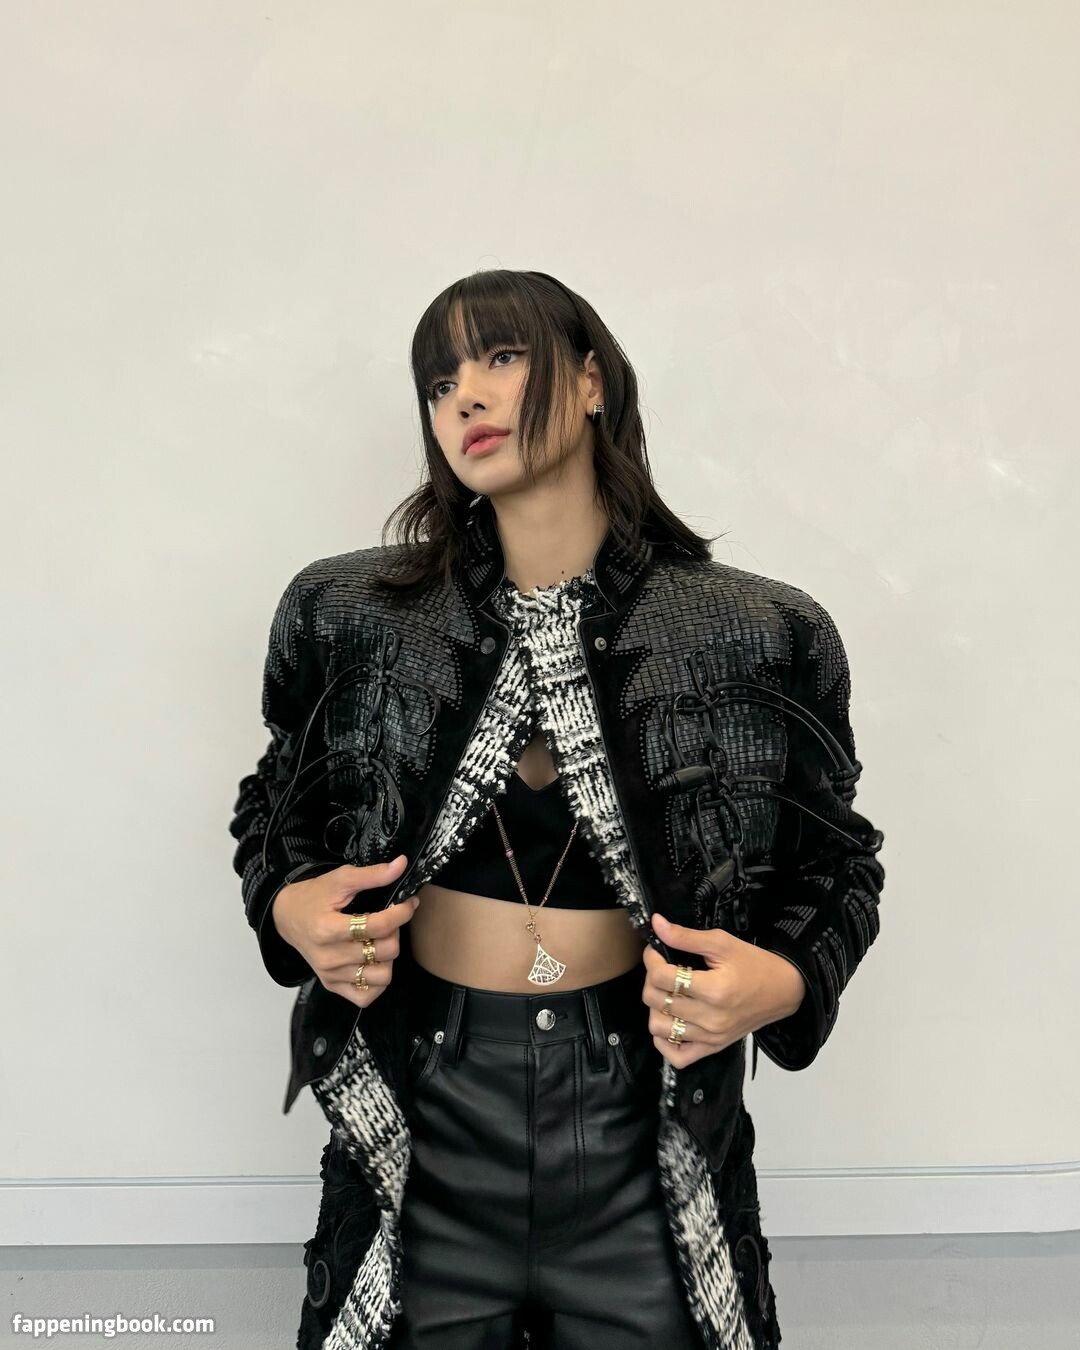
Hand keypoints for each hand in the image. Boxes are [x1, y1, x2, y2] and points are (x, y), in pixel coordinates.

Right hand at [272, 854, 421, 1007]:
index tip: (407, 902)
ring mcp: (331, 975)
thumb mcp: (340, 879)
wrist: (287, 916)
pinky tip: (373, 961)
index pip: (378, 926)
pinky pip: (367, 996)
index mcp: (328, 929)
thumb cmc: (314, 896)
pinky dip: (377, 981)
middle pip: (385, 951)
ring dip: (389, 957)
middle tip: (389, 921)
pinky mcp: (332, 986)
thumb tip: (402, 865)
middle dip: (395, 932)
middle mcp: (329, 958)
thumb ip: (372, 874)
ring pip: (382, 977)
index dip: (401, 912)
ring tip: (380, 940)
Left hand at [641, 912, 806, 1068]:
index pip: (662, 977)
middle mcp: (711, 1018)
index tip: (656, 950)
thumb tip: (656, 924)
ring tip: (668, 993)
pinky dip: (665, 1040)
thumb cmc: (754, 964)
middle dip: (651, 979)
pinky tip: (671, 1020)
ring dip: (656, 1007)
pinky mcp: (712, 1048)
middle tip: (662, 968)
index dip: (652, 958)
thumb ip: (686, 936)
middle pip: (656, 1001)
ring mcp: (711, 1037)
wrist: (782, 991)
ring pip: (658, 1028)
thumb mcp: (722, 943)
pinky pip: (676, 1056)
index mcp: (715, 990)